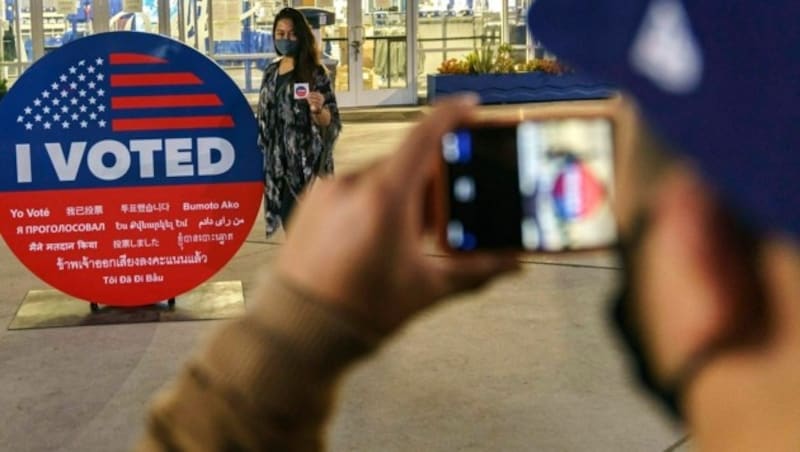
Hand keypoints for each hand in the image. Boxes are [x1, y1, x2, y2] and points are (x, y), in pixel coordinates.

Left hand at [275, 95, 519, 333]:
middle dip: (429, 182)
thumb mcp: (427, 289)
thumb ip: (476, 271)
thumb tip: (514, 264)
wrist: (297, 331)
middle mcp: (353, 183)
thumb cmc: (362, 312)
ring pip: (378, 177)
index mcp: (386, 196)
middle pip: (405, 163)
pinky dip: (371, 202)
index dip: (452, 115)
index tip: (471, 106)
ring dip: (399, 194)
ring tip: (407, 235)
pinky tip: (376, 237)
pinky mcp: (311, 203)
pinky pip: (352, 189)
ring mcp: (328, 191)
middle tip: (442, 215)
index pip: (425, 136)